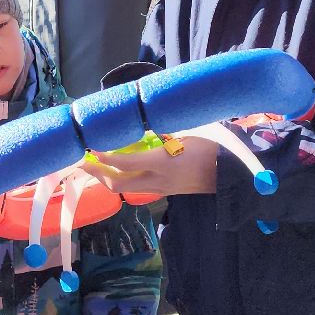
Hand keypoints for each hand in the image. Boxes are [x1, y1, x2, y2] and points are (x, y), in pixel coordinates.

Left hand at [80, 135, 219, 198]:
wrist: (231, 172)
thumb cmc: (211, 147)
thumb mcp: (185, 133)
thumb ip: (160, 132)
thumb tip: (140, 124)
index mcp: (162, 163)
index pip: (124, 164)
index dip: (104, 157)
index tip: (89, 148)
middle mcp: (158, 180)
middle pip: (118, 184)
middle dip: (97, 174)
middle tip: (83, 162)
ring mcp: (162, 188)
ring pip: (126, 188)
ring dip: (108, 178)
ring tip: (96, 165)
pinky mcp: (167, 191)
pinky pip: (138, 187)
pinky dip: (124, 179)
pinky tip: (119, 168)